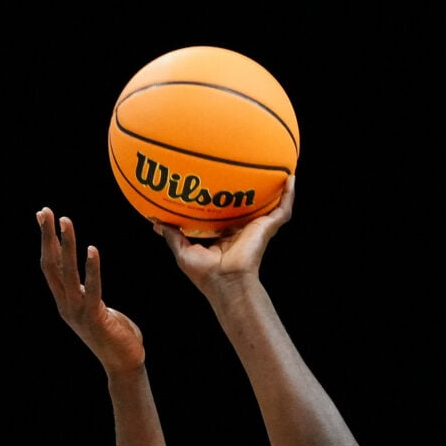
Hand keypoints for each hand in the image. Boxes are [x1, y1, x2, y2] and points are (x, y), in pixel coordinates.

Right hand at [35, 209, 143, 375]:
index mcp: (65, 301)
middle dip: (48, 237)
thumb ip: (88, 292)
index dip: (46, 241)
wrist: (124, 364)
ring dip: (67, 245)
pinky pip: (92, 289)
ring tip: (66, 221)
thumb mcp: (97, 308)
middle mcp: (66, 305)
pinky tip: (92, 249)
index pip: (50, 266)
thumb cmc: (115, 334)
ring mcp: (78, 313)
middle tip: (46, 211)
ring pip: (68, 273)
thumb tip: (85, 276)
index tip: (42, 216)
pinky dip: (92, 268)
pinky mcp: (95, 318)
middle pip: (52, 265)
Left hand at [155, 175, 296, 295]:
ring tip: (278, 165)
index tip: (214, 180)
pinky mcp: (267, 228)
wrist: (226, 282)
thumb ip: (171, 234)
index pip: (224, 211)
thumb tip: (155, 221)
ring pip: (269, 203)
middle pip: (248, 203)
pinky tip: (291, 177)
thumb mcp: (182, 251)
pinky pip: (282, 208)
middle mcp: (242, 228)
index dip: (221, 197)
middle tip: (244, 163)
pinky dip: (289, 194)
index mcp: (224, 233)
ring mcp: (256, 227)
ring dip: (275, 186)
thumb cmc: (205, 273)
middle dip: (249, 186)